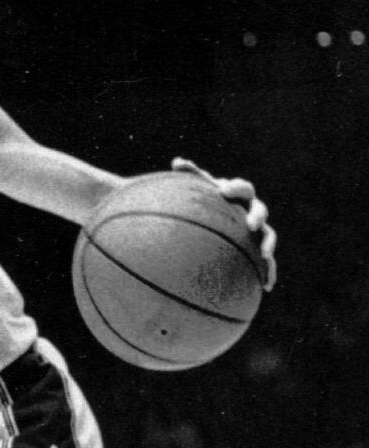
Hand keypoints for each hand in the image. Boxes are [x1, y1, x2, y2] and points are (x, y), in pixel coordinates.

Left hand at [172, 157, 276, 289]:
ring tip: (265, 255)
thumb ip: (190, 175)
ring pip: (268, 235)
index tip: (224, 190)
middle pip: (259, 210)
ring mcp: (256, 231)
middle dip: (257, 215)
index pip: (242, 189)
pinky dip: (269, 271)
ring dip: (268, 244)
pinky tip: (267, 286)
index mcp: (238, 196)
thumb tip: (177, 161)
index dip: (236, 188)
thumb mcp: (196, 190)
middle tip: (251, 224)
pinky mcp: (256, 249)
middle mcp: (251, 211)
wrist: (217, 218)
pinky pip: (266, 261)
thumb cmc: (205, 203)